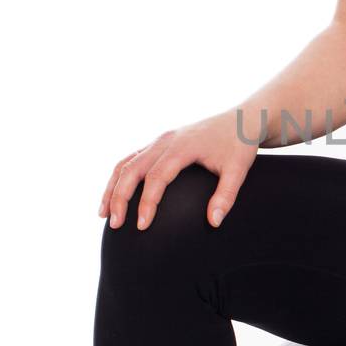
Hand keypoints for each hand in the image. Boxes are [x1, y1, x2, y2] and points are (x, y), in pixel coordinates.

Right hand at [98, 109, 260, 231]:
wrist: (241, 119)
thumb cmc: (239, 145)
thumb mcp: (238, 170)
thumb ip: (226, 196)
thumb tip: (213, 222)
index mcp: (182, 146)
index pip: (157, 177)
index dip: (147, 202)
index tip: (142, 226)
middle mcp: (165, 141)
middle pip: (132, 169)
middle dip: (119, 197)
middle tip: (115, 225)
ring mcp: (159, 140)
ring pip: (126, 163)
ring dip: (112, 188)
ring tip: (104, 214)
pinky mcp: (159, 142)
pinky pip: (132, 159)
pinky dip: (119, 178)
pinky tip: (114, 196)